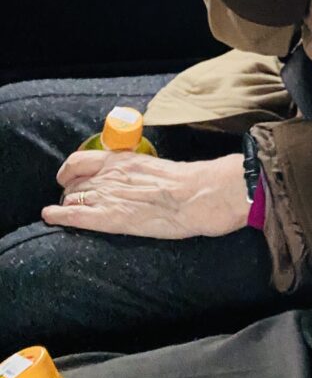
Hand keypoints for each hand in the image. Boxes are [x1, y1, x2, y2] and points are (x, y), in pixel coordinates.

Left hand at [40, 152, 249, 238]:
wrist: (195, 195)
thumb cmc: (186, 182)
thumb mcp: (156, 167)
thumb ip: (137, 171)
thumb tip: (136, 179)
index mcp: (121, 160)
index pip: (80, 160)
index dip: (70, 170)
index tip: (70, 177)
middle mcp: (109, 175)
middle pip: (74, 181)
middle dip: (71, 190)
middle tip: (75, 198)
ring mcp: (107, 195)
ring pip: (72, 196)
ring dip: (68, 203)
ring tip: (66, 211)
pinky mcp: (108, 217)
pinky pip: (73, 213)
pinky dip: (58, 214)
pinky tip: (49, 216)